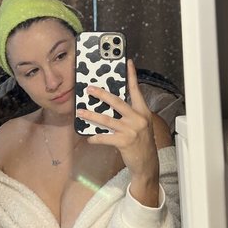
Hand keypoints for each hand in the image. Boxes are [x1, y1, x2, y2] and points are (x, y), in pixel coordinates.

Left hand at [76, 59, 159, 206]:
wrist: (148, 164)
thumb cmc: (142, 143)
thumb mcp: (140, 125)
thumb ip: (129, 114)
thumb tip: (110, 105)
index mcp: (143, 112)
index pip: (136, 90)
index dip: (131, 76)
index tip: (127, 62)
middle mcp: (138, 119)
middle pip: (117, 102)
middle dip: (101, 94)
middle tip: (89, 88)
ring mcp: (132, 130)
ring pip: (107, 120)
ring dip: (91, 115)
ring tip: (80, 112)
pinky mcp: (124, 142)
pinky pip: (105, 137)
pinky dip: (95, 137)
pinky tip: (88, 138)